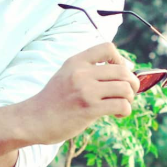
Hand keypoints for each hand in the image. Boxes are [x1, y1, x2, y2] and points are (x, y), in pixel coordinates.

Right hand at [23, 42, 139, 144]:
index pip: (108, 48)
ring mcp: (85, 91)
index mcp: (76, 61)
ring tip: (121, 104)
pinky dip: (125, 111)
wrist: (33, 119)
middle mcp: (81, 73)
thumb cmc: (53, 100)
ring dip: (129, 98)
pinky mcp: (89, 109)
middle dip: (132, 83)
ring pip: (125, 88)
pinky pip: (122, 105)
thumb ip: (88, 69)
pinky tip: (116, 114)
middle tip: (127, 93)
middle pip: (123, 70)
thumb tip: (125, 68)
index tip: (117, 73)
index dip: (120, 59)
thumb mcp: (66, 74)